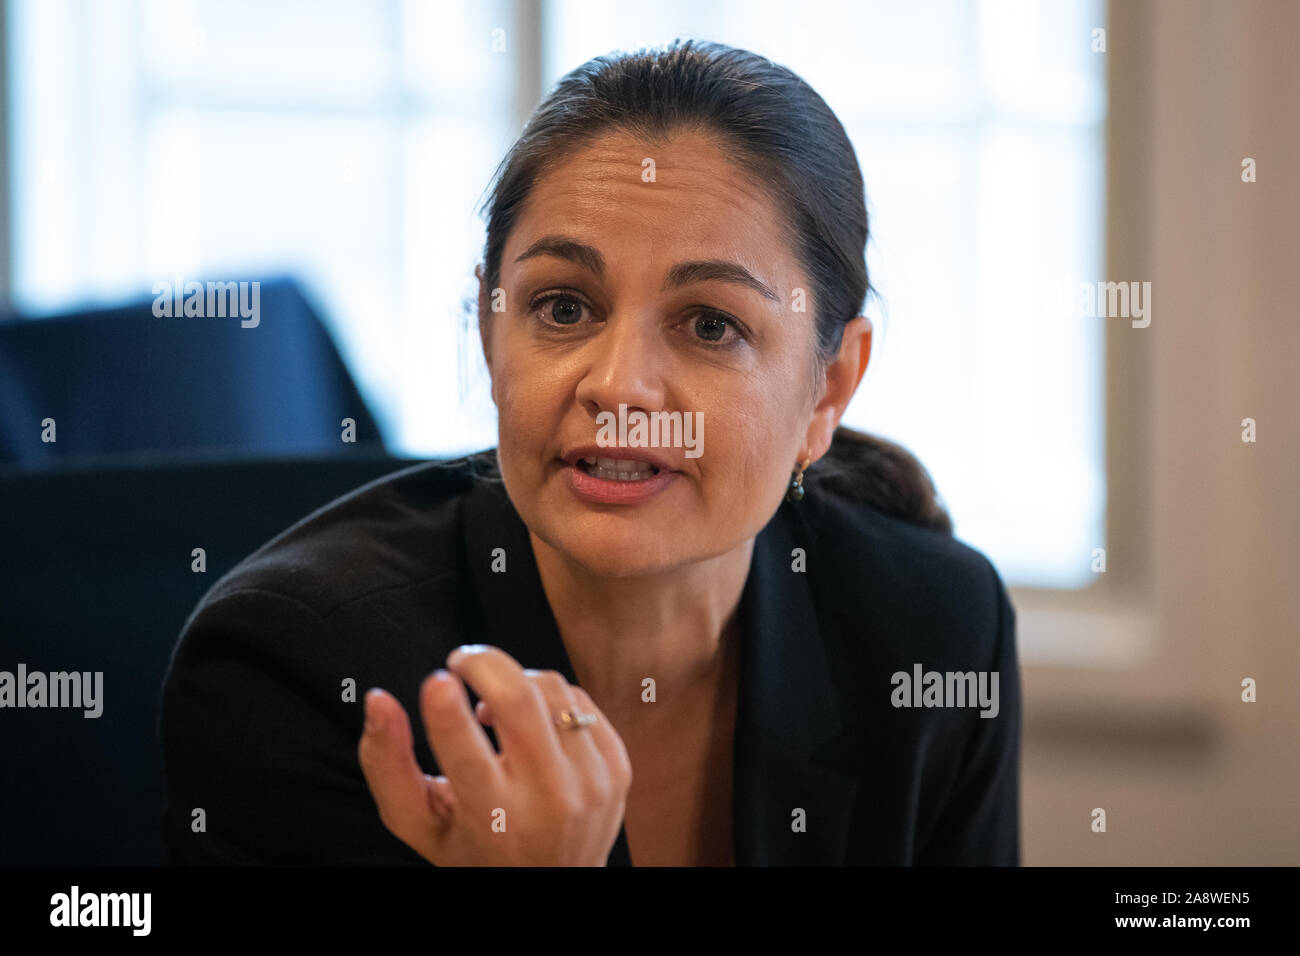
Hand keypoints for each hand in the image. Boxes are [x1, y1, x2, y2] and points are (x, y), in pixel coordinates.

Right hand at [358, 644, 631, 865]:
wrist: (555, 884)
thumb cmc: (474, 848)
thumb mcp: (420, 822)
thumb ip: (387, 764)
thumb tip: (378, 699)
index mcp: (493, 819)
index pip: (466, 751)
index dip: (446, 705)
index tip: (437, 679)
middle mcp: (548, 801)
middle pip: (517, 698)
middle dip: (482, 663)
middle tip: (460, 661)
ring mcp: (591, 783)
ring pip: (550, 688)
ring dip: (515, 683)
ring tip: (492, 709)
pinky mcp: (618, 768)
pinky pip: (581, 699)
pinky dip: (549, 699)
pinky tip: (532, 723)